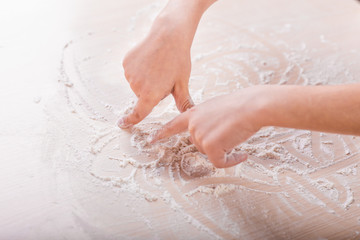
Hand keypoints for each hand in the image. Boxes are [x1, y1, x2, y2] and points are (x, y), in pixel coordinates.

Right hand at [118, 0, 216, 127]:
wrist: (168, 34)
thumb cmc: (178, 60)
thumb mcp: (182, 83)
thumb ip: (182, 102)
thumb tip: (187, 116)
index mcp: (151, 94)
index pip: (138, 113)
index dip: (130, 120)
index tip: (122, 124)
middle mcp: (137, 86)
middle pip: (143, 96)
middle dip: (152, 91)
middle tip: (164, 77)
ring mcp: (130, 73)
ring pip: (138, 83)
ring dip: (146, 79)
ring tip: (158, 65)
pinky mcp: (126, 62)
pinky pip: (133, 72)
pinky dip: (140, 69)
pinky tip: (150, 59)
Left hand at [149, 87, 267, 167]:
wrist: (252, 106)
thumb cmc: (240, 105)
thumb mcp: (216, 108)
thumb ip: (206, 120)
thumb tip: (210, 135)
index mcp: (194, 113)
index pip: (173, 125)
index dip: (161, 133)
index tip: (150, 140)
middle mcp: (193, 125)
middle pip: (199, 145)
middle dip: (215, 143)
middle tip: (230, 132)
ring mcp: (200, 135)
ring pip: (210, 153)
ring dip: (225, 150)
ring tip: (237, 135)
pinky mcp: (210, 146)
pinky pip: (219, 162)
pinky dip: (231, 161)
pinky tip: (242, 155)